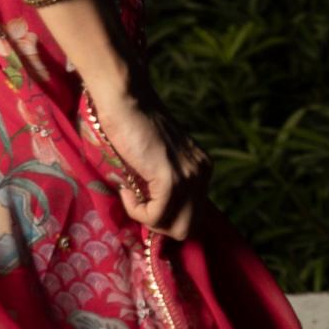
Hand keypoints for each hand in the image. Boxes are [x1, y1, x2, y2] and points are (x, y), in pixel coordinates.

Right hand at [80, 81, 206, 242]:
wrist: (125, 100)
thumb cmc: (131, 123)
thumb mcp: (158, 156)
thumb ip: (165, 179)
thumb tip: (156, 212)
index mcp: (202, 168)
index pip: (194, 213)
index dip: (167, 216)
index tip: (144, 202)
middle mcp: (202, 173)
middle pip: (189, 227)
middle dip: (159, 224)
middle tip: (137, 204)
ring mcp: (189, 177)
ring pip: (176, 228)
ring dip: (147, 219)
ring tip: (131, 195)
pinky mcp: (172, 180)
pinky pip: (155, 216)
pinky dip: (136, 210)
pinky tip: (125, 190)